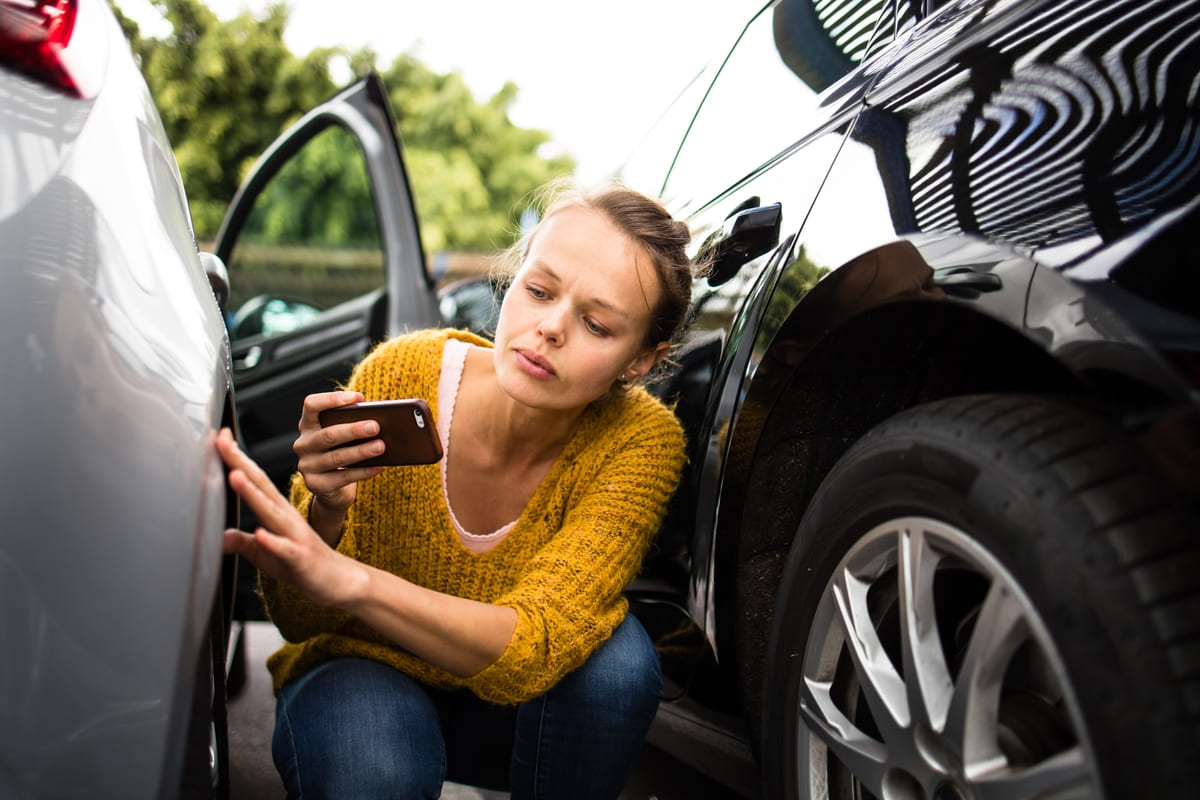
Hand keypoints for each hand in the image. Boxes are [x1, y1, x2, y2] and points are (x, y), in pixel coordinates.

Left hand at [217, 428, 363, 606]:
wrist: (338, 580)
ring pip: (270, 511)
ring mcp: (293, 536)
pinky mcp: (299, 558)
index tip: (220, 437)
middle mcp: (285, 517)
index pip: (254, 479)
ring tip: (235, 476)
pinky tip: (260, 533)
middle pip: (260, 485)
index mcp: (276, 511)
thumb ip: (242, 542)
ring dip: (252, 493)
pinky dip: (272, 541)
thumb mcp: (264, 552)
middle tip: (221, 441)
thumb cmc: (300, 563)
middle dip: (240, 462)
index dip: (236, 459)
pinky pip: (284, 549)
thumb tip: (219, 536)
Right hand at [293, 391, 385, 516]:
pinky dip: (364, 471)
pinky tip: (380, 466)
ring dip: (361, 451)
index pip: (311, 405)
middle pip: (328, 434)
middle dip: (353, 430)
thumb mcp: (343, 436)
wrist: (331, 488)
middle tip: (375, 427)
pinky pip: (344, 477)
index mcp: (308, 425)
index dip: (332, 399)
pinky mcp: (317, 485)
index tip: (358, 397)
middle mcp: (303, 444)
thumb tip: (381, 419)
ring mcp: (307, 466)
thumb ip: (353, 423)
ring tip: (381, 446)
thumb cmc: (341, 452)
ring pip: (337, 457)